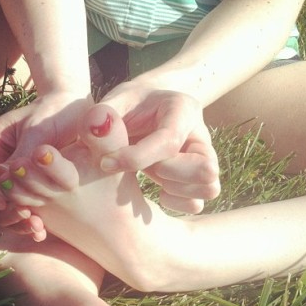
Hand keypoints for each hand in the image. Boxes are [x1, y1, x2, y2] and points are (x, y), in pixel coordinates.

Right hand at [0, 92, 91, 236]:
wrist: (80, 113)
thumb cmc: (55, 112)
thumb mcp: (38, 131)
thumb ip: (22, 156)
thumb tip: (6, 181)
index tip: (3, 203)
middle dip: (1, 215)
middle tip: (26, 216)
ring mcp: (10, 183)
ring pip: (1, 213)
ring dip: (15, 223)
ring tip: (37, 228)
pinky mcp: (29, 193)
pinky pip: (21, 213)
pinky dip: (28, 223)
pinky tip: (42, 230)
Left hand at [100, 82, 219, 212]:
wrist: (142, 111)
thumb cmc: (127, 106)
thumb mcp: (113, 102)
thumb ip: (101, 113)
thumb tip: (97, 124)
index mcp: (182, 109)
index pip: (169, 140)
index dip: (135, 157)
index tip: (105, 163)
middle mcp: (201, 135)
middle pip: (204, 167)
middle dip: (165, 173)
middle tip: (142, 165)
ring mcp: (204, 159)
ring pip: (208, 187)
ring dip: (172, 189)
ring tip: (150, 175)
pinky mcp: (198, 180)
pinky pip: (197, 204)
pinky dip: (175, 203)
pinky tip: (157, 189)